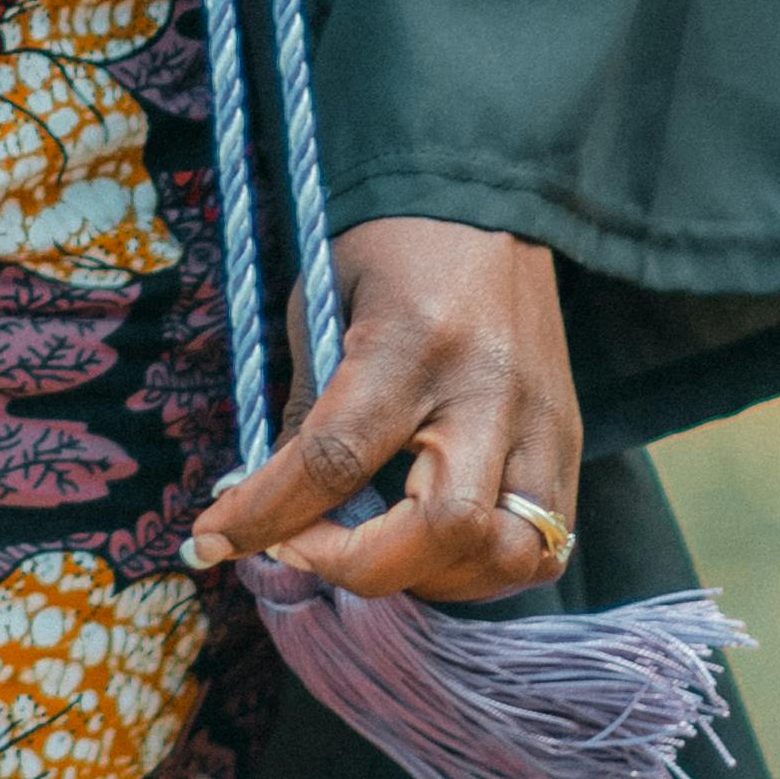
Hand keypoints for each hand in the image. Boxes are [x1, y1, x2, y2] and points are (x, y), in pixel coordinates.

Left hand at [185, 218, 579, 607]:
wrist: (485, 202)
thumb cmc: (387, 249)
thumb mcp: (322, 306)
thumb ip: (307, 410)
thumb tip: (271, 509)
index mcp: (413, 342)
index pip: (336, 458)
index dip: (265, 515)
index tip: (210, 541)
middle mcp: (490, 391)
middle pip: (443, 528)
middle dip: (356, 565)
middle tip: (299, 545)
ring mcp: (543, 422)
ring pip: (506, 553)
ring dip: (426, 576)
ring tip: (370, 549)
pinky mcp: (569, 442)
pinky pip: (543, 546)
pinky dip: (478, 568)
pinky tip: (427, 547)